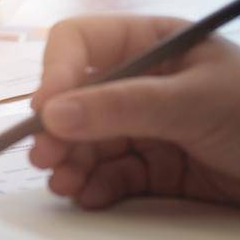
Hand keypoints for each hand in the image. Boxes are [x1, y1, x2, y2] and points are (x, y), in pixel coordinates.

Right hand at [28, 15, 239, 208]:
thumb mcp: (194, 103)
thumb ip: (122, 107)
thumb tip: (51, 114)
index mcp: (153, 44)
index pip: (80, 43)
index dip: (55, 72)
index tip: (45, 110)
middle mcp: (142, 82)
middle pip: (73, 99)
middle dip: (57, 129)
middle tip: (46, 157)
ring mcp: (147, 126)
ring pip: (85, 141)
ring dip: (70, 162)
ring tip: (65, 184)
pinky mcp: (155, 168)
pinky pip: (109, 174)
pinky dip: (93, 186)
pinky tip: (89, 196)